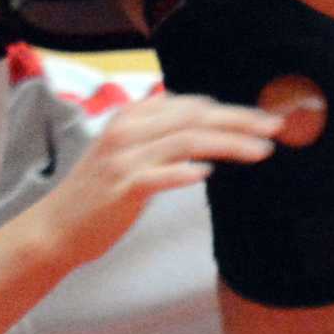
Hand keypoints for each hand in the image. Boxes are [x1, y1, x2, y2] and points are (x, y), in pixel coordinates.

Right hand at [34, 94, 282, 265]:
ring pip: (186, 141)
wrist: (57, 227)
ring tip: (261, 151)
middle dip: (240, 120)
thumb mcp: (129, 152)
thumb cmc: (100, 193)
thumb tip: (206, 123)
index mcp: (133, 116)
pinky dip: (183, 172)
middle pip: (195, 117)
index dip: (232, 110)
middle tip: (276, 127)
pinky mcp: (121, 187)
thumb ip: (162, 135)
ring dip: (228, 144)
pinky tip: (207, 174)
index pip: (192, 105)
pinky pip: (157, 176)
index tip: (263, 119)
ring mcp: (123, 158)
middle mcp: (128, 130)